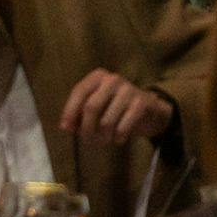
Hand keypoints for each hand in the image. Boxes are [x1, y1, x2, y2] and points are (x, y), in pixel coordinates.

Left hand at [60, 68, 174, 144]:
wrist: (150, 110)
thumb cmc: (116, 108)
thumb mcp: (97, 105)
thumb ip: (80, 113)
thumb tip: (66, 126)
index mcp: (98, 76)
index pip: (79, 91)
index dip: (70, 111)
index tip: (66, 128)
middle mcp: (113, 79)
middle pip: (91, 107)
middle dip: (87, 128)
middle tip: (88, 140)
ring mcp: (129, 90)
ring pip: (106, 121)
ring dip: (103, 137)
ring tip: (105, 139)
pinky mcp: (142, 103)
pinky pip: (123, 127)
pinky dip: (118, 138)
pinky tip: (119, 138)